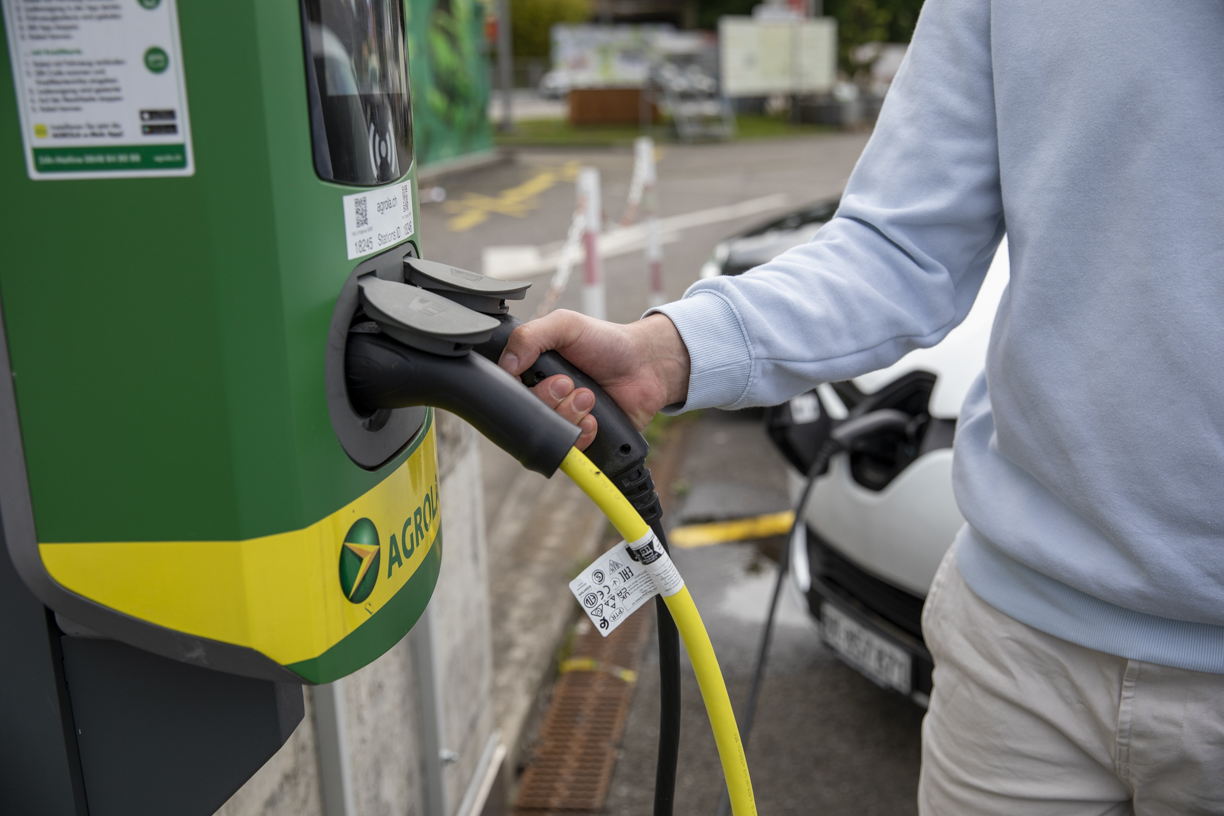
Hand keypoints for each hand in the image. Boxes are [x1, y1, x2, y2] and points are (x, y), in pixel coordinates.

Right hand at [498, 310, 690, 449]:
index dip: (520, 390)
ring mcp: (562, 420)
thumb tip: (505, 365)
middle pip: (526, 416)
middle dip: (550, 399)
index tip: (544, 376)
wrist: (646, 365)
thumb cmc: (606, 342)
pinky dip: (583, 433)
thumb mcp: (565, 325)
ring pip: (548, 434)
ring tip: (589, 397)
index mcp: (532, 373)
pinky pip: (570, 449)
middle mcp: (544, 399)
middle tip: (569, 383)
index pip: (508, 393)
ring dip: (569, 415)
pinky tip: (595, 417)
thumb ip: (529, 336)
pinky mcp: (582, 439)